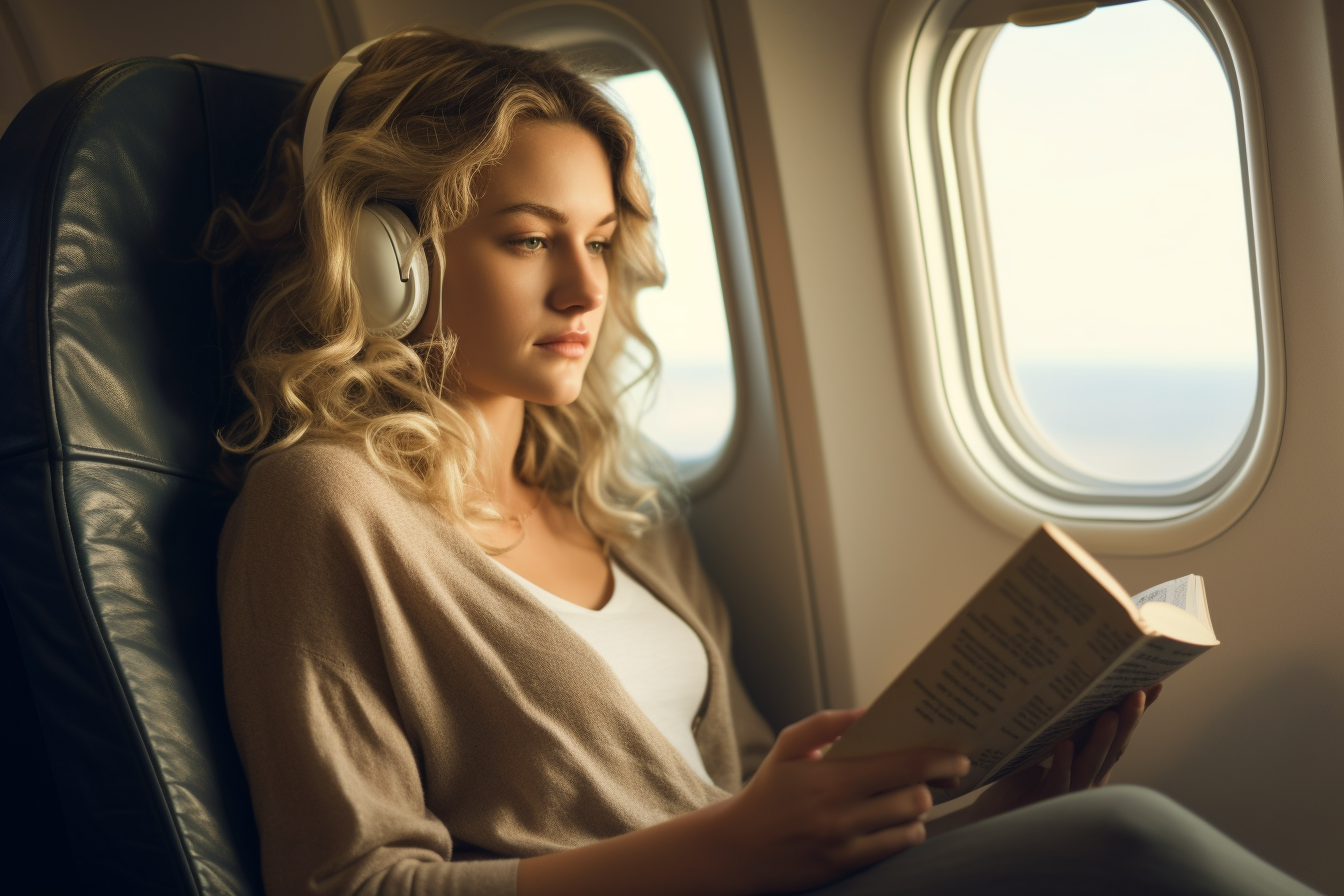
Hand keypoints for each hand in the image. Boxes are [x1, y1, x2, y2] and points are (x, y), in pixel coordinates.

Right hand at [711, 709, 969, 893]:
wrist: (738, 848)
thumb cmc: (769, 791)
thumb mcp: (788, 747)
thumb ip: (827, 724)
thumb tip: (868, 711)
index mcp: (830, 776)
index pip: (902, 764)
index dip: (939, 759)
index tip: (958, 756)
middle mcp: (841, 812)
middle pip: (916, 795)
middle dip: (934, 783)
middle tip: (941, 774)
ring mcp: (845, 843)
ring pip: (911, 822)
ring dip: (919, 807)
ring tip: (914, 795)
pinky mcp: (846, 865)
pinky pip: (896, 847)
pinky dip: (907, 831)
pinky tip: (898, 820)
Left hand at [970, 684, 1161, 818]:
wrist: (1000, 814)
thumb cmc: (1023, 780)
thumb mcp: (1046, 746)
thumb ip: (1061, 726)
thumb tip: (1067, 683)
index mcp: (1090, 761)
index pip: (1118, 734)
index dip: (1136, 712)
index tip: (1154, 685)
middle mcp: (1087, 777)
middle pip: (1112, 748)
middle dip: (1127, 721)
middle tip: (1138, 694)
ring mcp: (1070, 789)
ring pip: (1090, 764)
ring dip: (1101, 740)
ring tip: (1110, 716)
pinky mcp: (1046, 799)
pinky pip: (1057, 779)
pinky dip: (1062, 763)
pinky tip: (1065, 746)